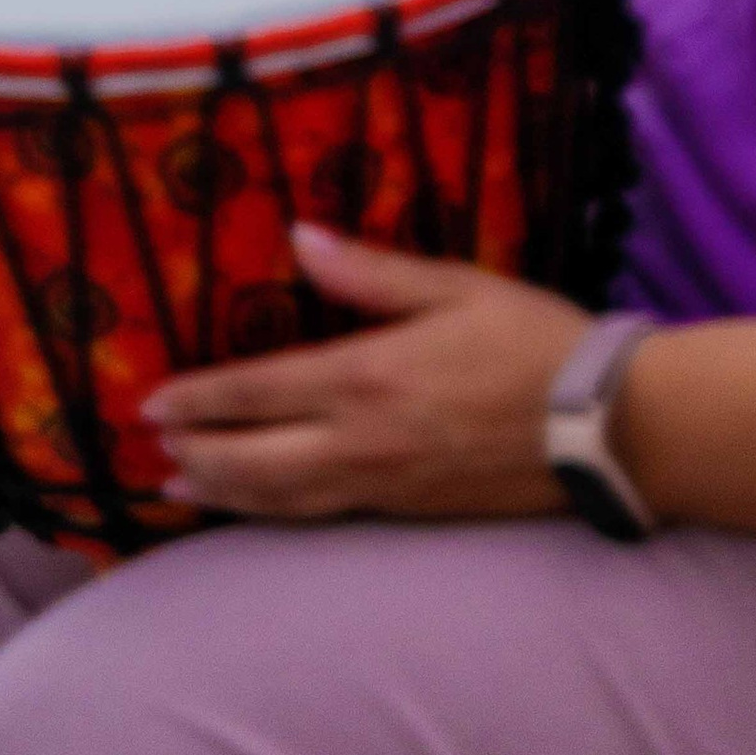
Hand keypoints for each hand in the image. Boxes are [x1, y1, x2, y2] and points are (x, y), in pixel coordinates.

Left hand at [143, 225, 590, 523]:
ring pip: (284, 499)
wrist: (605, 426)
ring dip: (225, 494)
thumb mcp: (454, 286)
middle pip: (256, 460)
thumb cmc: (533, 342)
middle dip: (197, 455)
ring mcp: (386, 485)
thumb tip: (299, 237)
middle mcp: (363, 441)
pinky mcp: (411, 512)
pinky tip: (262, 513)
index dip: (199, 399)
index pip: (260, 392)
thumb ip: (370, 271)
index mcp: (366, 377)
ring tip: (178, 489)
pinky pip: (325, 516)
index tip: (150, 402)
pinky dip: (277, 515)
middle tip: (150, 451)